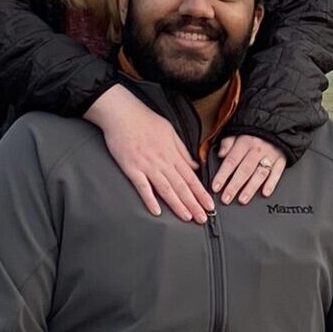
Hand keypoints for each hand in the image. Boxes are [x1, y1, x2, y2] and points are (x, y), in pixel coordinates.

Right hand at [86, 84, 212, 224]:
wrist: (123, 114)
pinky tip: (157, 212)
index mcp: (172, 153)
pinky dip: (150, 199)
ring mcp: (147, 166)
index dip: (201, 193)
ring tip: (187, 217)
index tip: (209, 204)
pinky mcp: (132, 168)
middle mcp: (162, 161)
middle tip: (203, 218)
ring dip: (178, 205)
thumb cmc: (146, 121)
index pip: (191, 177)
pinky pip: (142, 187)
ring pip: (166, 189)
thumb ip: (182, 151)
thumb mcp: (170, 132)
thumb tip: (194, 166)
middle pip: (181, 186)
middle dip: (194, 204)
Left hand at [210, 133, 286, 205]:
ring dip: (251, 188)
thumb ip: (228, 142)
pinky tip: (265, 192)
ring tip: (242, 199)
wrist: (277, 124)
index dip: (222, 175)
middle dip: (234, 186)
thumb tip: (220, 154)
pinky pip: (277, 173)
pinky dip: (272, 183)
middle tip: (226, 198)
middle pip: (244, 170)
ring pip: (260, 174)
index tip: (216, 187)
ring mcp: (270, 155)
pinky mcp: (281, 160)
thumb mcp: (238, 131)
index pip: (231, 161)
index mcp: (245, 142)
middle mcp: (257, 150)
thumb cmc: (255, 131)